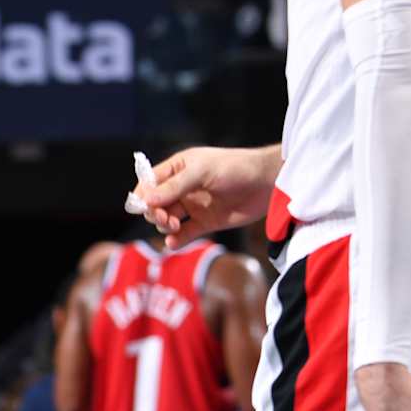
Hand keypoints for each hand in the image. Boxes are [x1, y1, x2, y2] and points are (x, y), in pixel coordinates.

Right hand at [136, 145, 281, 248]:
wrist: (267, 182)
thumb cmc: (236, 168)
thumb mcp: (203, 172)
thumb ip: (175, 186)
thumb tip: (146, 200)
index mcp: (179, 168)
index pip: (149, 182)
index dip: (143, 195)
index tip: (144, 206)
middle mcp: (183, 187)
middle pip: (155, 205)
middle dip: (155, 213)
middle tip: (167, 218)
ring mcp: (194, 205)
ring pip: (167, 220)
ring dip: (165, 226)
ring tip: (174, 226)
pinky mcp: (206, 222)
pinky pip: (184, 234)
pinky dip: (176, 240)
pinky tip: (174, 243)